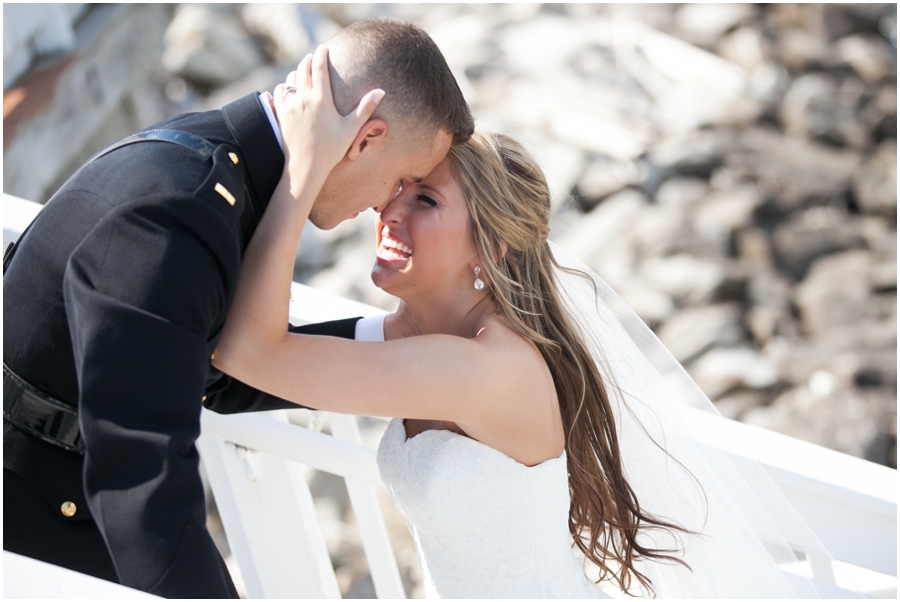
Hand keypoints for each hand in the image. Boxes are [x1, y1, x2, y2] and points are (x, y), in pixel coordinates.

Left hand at [273, 45, 384, 185]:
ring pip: (290, 79)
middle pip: (303, 69)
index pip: (320, 68)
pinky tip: (287, 88)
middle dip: (308, 60)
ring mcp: (290, 105)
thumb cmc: (331, 149)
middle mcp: (304, 98)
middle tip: (312, 57)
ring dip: (296, 73)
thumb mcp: (351, 129)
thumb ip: (365, 108)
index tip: (323, 48)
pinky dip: (283, 87)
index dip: (321, 55)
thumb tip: (381, 91)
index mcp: (322, 99)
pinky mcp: (280, 114)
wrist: (305, 166)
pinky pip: (279, 92)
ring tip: (301, 73)